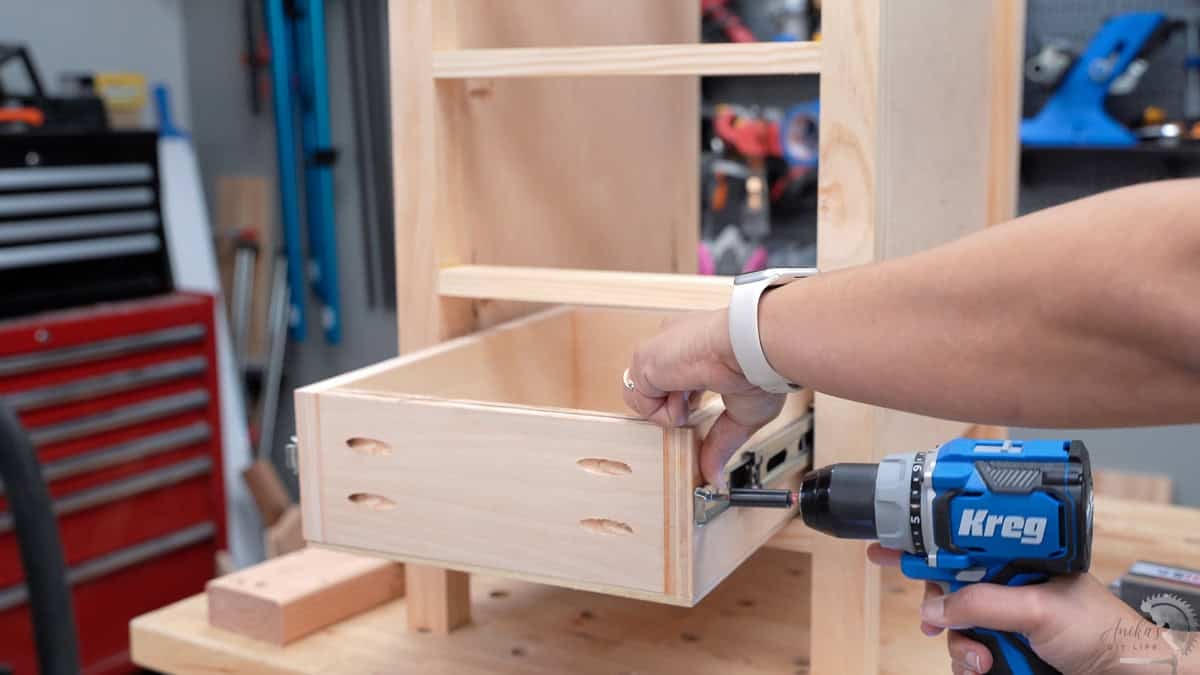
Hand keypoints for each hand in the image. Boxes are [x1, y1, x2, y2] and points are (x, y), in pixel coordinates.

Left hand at [622, 309, 784, 485]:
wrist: (752, 348)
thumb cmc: (760, 366)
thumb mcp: (742, 413)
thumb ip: (721, 443)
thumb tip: (715, 476)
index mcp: (697, 344)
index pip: (677, 372)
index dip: (686, 397)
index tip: (704, 406)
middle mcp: (674, 342)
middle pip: (655, 382)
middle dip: (672, 406)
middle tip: (697, 408)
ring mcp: (657, 350)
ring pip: (645, 393)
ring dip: (670, 408)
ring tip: (696, 398)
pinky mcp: (643, 360)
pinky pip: (638, 399)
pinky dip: (662, 411)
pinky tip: (686, 397)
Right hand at [868, 545, 1168, 674]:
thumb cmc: (1101, 631)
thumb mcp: (1038, 609)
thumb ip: (983, 602)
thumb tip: (935, 606)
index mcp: (1016, 560)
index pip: (960, 545)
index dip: (921, 546)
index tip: (885, 548)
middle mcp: (1007, 588)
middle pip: (947, 590)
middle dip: (940, 610)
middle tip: (934, 622)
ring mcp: (1006, 622)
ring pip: (954, 628)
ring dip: (960, 646)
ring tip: (981, 660)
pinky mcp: (1006, 651)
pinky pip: (967, 654)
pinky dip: (968, 664)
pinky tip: (982, 668)